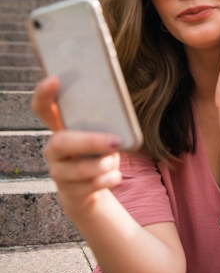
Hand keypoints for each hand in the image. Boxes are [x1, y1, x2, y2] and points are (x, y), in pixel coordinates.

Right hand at [31, 76, 122, 214]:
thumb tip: (123, 118)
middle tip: (116, 141)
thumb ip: (105, 124)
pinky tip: (114, 176)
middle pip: (61, 142)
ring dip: (106, 164)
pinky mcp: (69, 192)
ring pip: (81, 169)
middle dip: (91, 142)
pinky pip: (93, 186)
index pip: (43, 109)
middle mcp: (54, 150)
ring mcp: (58, 172)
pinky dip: (111, 179)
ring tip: (115, 160)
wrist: (90, 191)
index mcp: (61, 130)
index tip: (54, 80)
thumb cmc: (98, 155)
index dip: (44, 95)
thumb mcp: (101, 136)